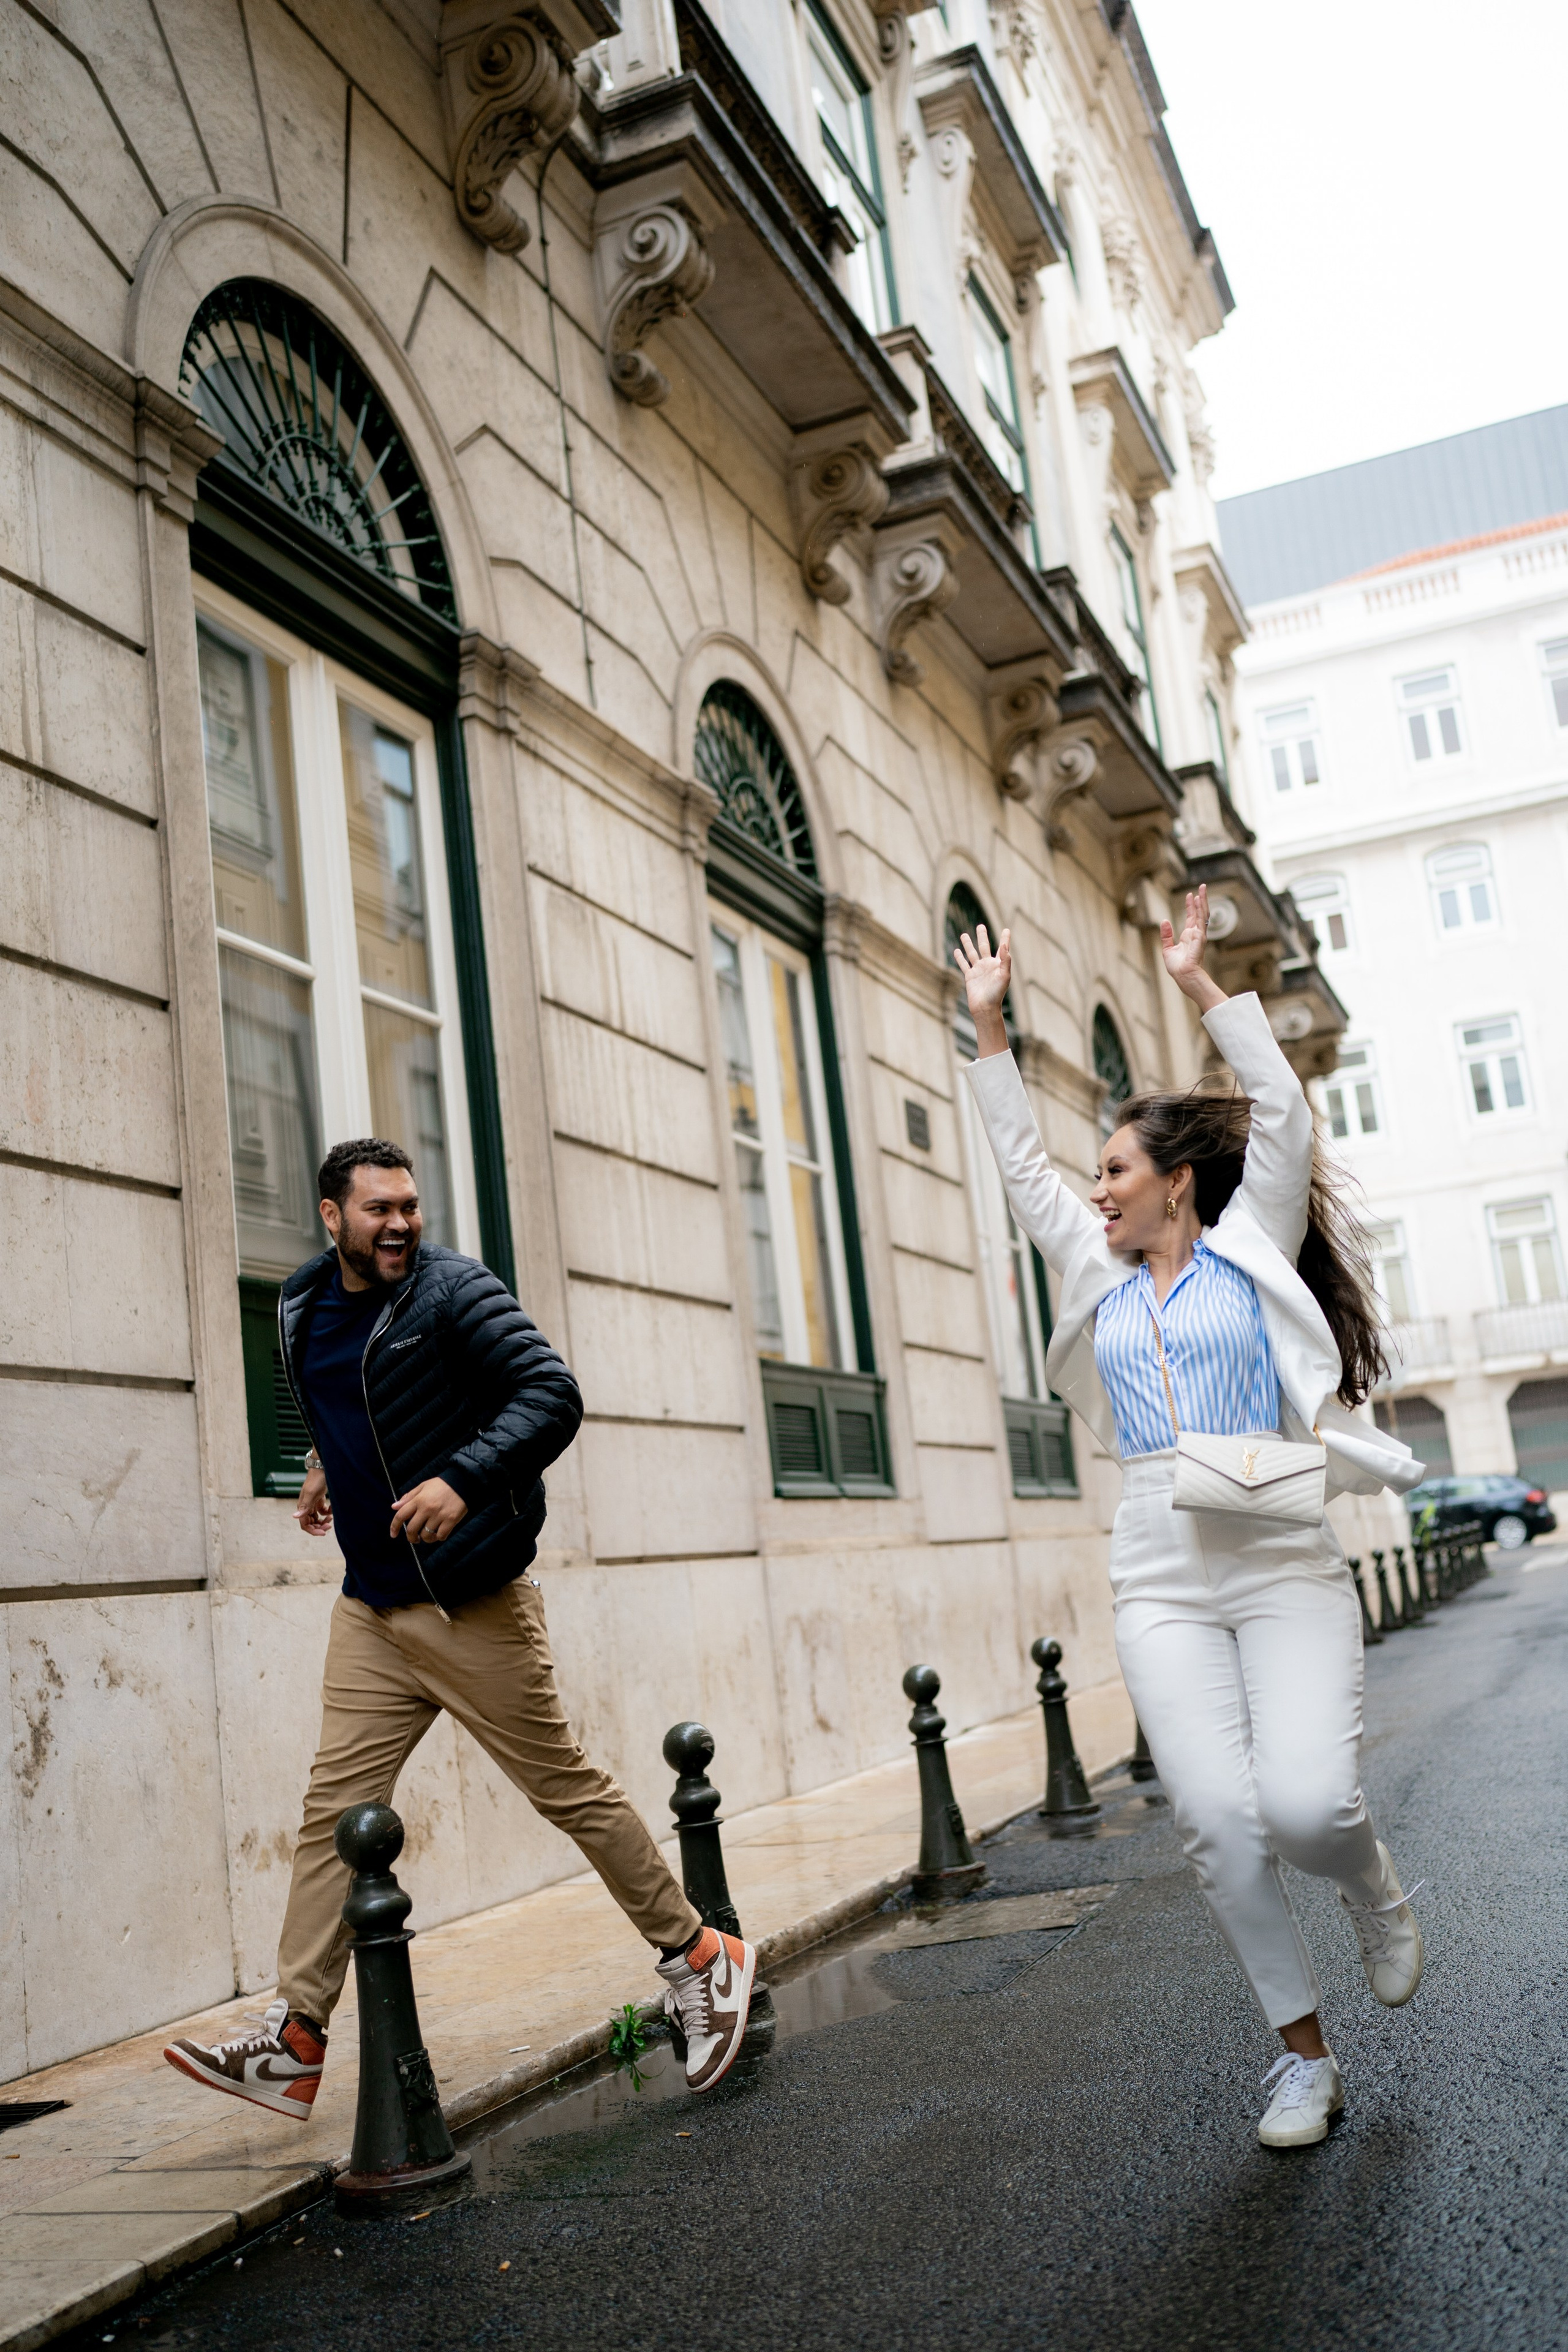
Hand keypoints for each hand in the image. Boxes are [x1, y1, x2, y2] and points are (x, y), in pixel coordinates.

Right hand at [294, 1466, 333, 1537]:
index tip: (324, 1532)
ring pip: (317, 1519)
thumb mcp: (311, 1493)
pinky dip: (328, 1513)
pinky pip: (323, 1512)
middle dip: (320, 1526)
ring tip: (331, 1517)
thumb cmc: (316, 1479)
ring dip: (324, 1521)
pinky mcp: (320, 1500)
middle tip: (329, 1525)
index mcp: (302, 1507)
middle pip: (311, 1523)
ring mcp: (313, 1504)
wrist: (322, 1468)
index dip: (313, 1531)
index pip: (305, 1525)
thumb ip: (304, 1506)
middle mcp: (306, 1507)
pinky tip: (332, 1510)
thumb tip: (294, 1516)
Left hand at [390, 1477, 468, 1546]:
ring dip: (425, 1539)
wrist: (463, 1481)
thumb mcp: (423, 1487)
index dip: (394, 1527)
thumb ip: (409, 1497)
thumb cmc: (441, 1485)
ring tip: (428, 1536)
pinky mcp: (451, 1520)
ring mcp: (439, 1515)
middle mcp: (427, 1508)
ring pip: (426, 1535)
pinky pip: (441, 1536)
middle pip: (412, 1529)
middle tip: (413, 1539)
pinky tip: (439, 1534)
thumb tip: (394, 1507)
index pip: (400, 1515)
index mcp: (418, 1500)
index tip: (393, 1534)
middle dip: (410, 1537)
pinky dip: (438, 1538)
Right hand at [951, 923, 1011, 1057]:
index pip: (1002, 947)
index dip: (1004, 938)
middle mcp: (988, 965)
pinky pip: (963, 964)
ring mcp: (978, 970)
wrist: (985, 1008)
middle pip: (984, 946)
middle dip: (982, 936)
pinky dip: (959, 957)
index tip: (1006, 929)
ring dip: (968, 944)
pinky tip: (956, 950)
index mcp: (998, 964)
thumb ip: (1005, 960)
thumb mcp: (1005, 976)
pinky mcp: (969, 976)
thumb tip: (1004, 946)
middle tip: (980, 926)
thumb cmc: (997, 994)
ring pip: (971, 953)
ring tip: (964, 934)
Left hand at [1159, 887, 1226, 1011]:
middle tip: (1202, 886)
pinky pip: (1200, 920)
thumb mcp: (1167, 948)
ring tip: (1202, 889)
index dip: (1191, 906)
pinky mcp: (1200, 937)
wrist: (1183, 975)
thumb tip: (1164, 921)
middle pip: (1199, 912)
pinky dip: (1199, 910)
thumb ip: (1166, 935)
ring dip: (1202, 901)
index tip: (1190, 895)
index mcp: (1188, 936)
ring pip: (1202, 914)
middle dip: (1200, 899)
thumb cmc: (1177, 967)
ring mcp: (1199, 934)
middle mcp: (1195, 933)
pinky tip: (1199, 900)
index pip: (1191, 917)